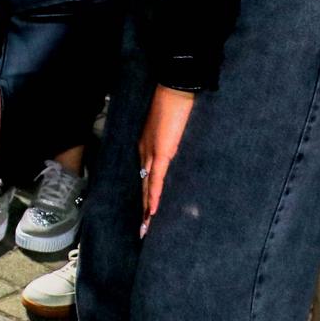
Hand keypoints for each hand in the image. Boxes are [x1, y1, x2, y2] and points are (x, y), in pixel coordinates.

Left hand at [137, 85, 195, 237]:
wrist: (174, 91)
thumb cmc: (175, 106)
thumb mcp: (171, 129)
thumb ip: (171, 143)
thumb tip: (176, 154)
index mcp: (147, 147)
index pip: (145, 177)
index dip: (145, 195)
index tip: (145, 213)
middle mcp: (144, 152)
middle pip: (142, 185)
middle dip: (143, 208)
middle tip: (143, 229)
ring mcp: (151, 153)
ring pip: (146, 186)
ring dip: (146, 208)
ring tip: (146, 227)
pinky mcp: (161, 152)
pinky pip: (155, 178)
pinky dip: (153, 194)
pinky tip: (152, 209)